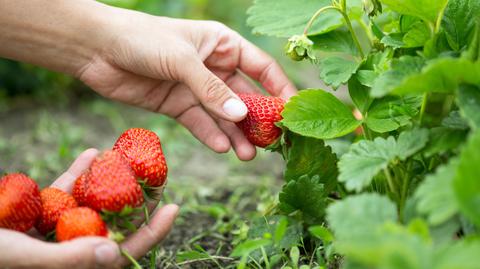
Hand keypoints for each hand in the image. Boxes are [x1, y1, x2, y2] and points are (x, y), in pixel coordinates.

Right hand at [0, 149, 178, 268]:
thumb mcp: (22, 256)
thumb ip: (68, 259)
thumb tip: (112, 253)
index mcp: (73, 266)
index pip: (122, 252)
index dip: (151, 233)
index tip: (174, 207)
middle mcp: (68, 249)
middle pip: (112, 224)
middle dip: (135, 200)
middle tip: (157, 175)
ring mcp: (53, 230)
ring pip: (90, 204)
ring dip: (108, 182)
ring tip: (127, 159)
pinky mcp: (35, 213)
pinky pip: (61, 193)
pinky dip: (75, 174)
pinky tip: (90, 153)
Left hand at [79, 12, 296, 160]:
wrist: (96, 49)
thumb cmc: (143, 39)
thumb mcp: (182, 60)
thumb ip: (211, 89)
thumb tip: (241, 116)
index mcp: (222, 44)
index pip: (261, 68)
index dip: (279, 89)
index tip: (291, 113)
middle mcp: (213, 66)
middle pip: (245, 96)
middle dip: (256, 120)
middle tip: (270, 143)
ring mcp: (195, 88)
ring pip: (223, 114)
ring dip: (235, 134)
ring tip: (248, 155)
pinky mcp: (177, 105)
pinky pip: (199, 123)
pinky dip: (211, 135)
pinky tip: (223, 148)